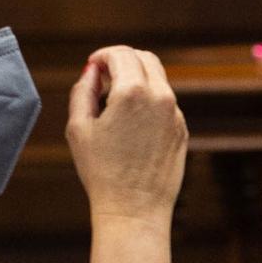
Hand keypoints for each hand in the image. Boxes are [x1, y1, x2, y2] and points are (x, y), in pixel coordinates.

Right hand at [67, 46, 187, 220]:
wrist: (135, 209)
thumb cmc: (102, 172)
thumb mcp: (79, 128)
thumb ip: (83, 90)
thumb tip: (92, 71)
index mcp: (134, 92)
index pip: (122, 54)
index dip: (103, 55)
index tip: (93, 66)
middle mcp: (161, 97)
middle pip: (145, 59)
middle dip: (123, 61)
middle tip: (104, 77)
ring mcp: (175, 114)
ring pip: (158, 80)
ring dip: (137, 80)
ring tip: (114, 103)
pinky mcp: (182, 130)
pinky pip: (166, 104)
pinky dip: (149, 102)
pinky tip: (131, 125)